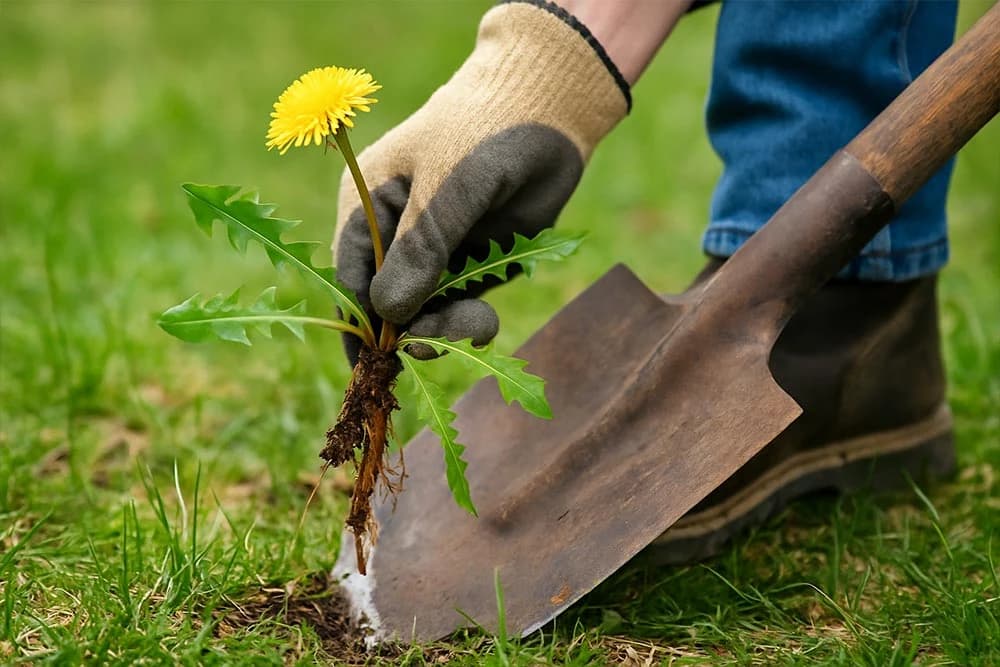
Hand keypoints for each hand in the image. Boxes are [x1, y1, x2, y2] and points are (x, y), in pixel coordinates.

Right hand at [334, 1, 629, 360]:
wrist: (551, 107)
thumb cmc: (486, 129)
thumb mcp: (450, 186)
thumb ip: (421, 249)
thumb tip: (389, 314)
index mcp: (368, 205)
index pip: (350, 275)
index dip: (359, 321)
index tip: (375, 360)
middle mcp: (395, 233)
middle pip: (387, 303)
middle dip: (410, 329)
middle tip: (437, 346)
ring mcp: (435, 251)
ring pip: (426, 312)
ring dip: (446, 329)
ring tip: (480, 325)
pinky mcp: (472, 262)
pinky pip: (462, 306)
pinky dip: (471, 321)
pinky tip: (486, 322)